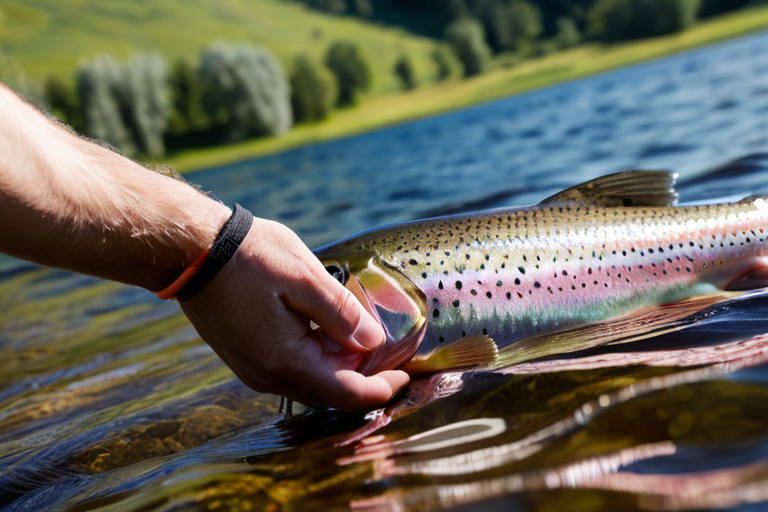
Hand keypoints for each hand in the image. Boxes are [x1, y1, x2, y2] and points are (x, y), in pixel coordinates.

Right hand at [179, 218, 410, 410]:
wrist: (190, 250)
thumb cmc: (249, 257)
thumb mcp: (305, 277)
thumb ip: (342, 315)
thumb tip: (373, 343)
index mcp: (285, 361)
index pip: (345, 393)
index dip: (381, 388)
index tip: (406, 372)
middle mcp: (267, 376)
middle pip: (328, 391)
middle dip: (362, 374)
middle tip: (387, 347)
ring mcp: (252, 368)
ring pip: (309, 379)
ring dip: (338, 363)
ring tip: (359, 331)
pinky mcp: (244, 355)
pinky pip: (290, 368)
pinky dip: (316, 356)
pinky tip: (325, 329)